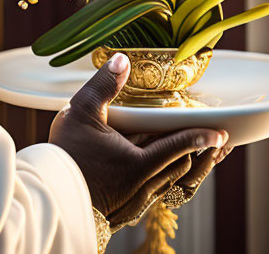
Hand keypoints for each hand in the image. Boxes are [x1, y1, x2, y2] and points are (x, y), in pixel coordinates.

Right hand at [48, 52, 226, 227]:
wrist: (49, 197)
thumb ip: (103, 85)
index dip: (201, 138)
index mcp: (137, 163)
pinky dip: (169, 180)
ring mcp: (135, 201)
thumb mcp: (80, 112)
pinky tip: (161, 172)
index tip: (220, 133)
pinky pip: (157, 194)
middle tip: (216, 142)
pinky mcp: (125, 209)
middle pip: (184, 170)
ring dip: (189, 169)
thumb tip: (121, 60)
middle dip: (202, 155)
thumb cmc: (64, 156)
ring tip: (198, 157)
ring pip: (173, 185)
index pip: (179, 147)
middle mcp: (142, 186)